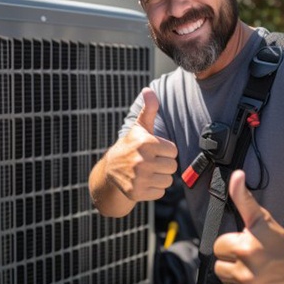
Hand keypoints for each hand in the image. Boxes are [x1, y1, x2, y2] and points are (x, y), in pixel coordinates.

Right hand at [105, 87, 177, 201]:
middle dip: (163, 164)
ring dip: (160, 177)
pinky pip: (160, 192)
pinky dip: (153, 189)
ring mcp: (139, 178)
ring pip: (168, 181)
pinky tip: (143, 182)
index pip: (173, 151)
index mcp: (146, 143)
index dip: (165, 150)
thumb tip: (149, 90)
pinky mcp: (137, 193)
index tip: (153, 150)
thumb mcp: (139, 127)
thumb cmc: (130, 145)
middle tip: (150, 161)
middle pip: (172, 166)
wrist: (110, 170)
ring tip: (147, 171)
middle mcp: (142, 161)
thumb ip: (149, 109)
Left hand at [213, 170, 283, 283]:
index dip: (232, 244)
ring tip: (256, 271)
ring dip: (236, 277)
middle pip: (220, 265)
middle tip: (252, 258)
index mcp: (245, 248)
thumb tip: (236, 175)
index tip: (247, 244)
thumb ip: (243, 198)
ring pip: (226, 280)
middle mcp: (245, 271)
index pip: (218, 246)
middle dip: (232, 261)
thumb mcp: (263, 220)